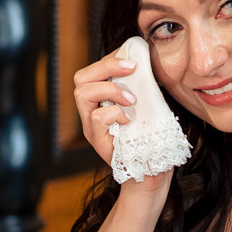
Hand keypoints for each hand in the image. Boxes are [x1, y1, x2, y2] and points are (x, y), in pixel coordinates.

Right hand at [73, 49, 138, 168]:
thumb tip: (147, 61)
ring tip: (130, 100)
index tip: (133, 59)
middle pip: (80, 77)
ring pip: (81, 93)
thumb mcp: (145, 107)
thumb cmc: (150, 139)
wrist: (151, 172)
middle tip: (132, 68)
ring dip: (110, 89)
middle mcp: (90, 112)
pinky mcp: (97, 141)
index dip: (109, 59)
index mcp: (100, 101)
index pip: (92, 71)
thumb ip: (140, 88)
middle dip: (106, 65)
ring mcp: (91, 127)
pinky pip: (96, 117)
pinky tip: (128, 119)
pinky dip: (114, 112)